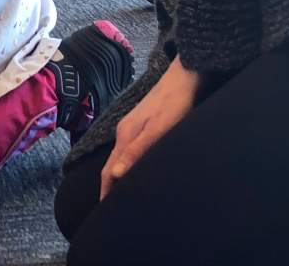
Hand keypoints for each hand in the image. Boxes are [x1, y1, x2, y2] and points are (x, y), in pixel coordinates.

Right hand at [100, 56, 201, 198]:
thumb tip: (116, 175)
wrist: (183, 76)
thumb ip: (137, 151)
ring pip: (121, 157)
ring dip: (119, 176)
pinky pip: (129, 150)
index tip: (104, 211)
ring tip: (123, 195)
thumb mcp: (158, 129)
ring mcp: (132, 127)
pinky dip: (128, 165)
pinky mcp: (142, 125)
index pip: (109, 170)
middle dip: (110, 187)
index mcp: (126, 136)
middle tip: (112, 209)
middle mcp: (125, 132)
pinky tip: (137, 170)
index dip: (106, 191)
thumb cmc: (174, 103)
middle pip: (112, 164)